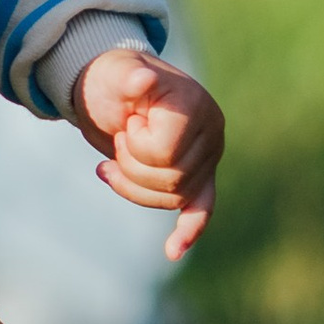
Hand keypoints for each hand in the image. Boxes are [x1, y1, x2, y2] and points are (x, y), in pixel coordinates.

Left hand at [71, 45, 223, 261]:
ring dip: (134, 187)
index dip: (136, 146)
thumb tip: (141, 79)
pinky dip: (189, 231)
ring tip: (112, 164)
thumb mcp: (114, 72)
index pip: (165, 154)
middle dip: (131, 167)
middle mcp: (212, 132)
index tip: (128, 122)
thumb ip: (127, 76)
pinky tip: (173, 251)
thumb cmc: (115, 79)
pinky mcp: (199, 176)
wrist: (117, 90)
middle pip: (171, 181)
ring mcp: (208, 157)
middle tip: (119, 138)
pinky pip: (201, 209)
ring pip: (174, 199)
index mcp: (195, 105)